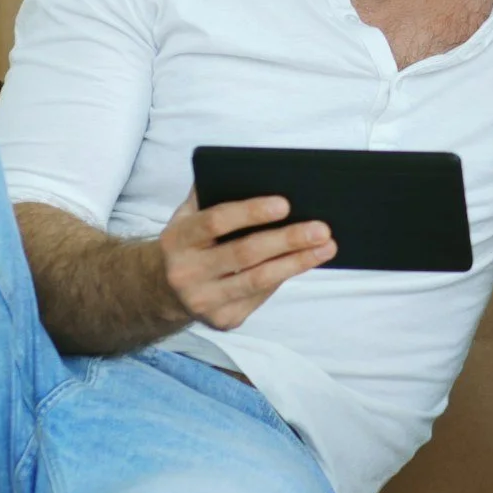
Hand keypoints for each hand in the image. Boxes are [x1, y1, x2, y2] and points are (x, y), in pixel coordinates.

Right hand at [157, 192, 334, 329]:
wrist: (166, 289)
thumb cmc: (191, 241)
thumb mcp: (189, 215)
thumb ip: (213, 192)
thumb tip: (258, 173)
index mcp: (178, 239)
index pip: (216, 221)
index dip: (251, 212)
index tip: (285, 204)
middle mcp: (186, 273)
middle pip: (244, 254)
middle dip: (287, 240)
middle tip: (321, 228)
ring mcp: (204, 301)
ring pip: (259, 280)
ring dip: (297, 262)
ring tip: (326, 247)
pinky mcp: (222, 320)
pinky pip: (261, 296)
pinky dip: (286, 276)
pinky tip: (306, 262)